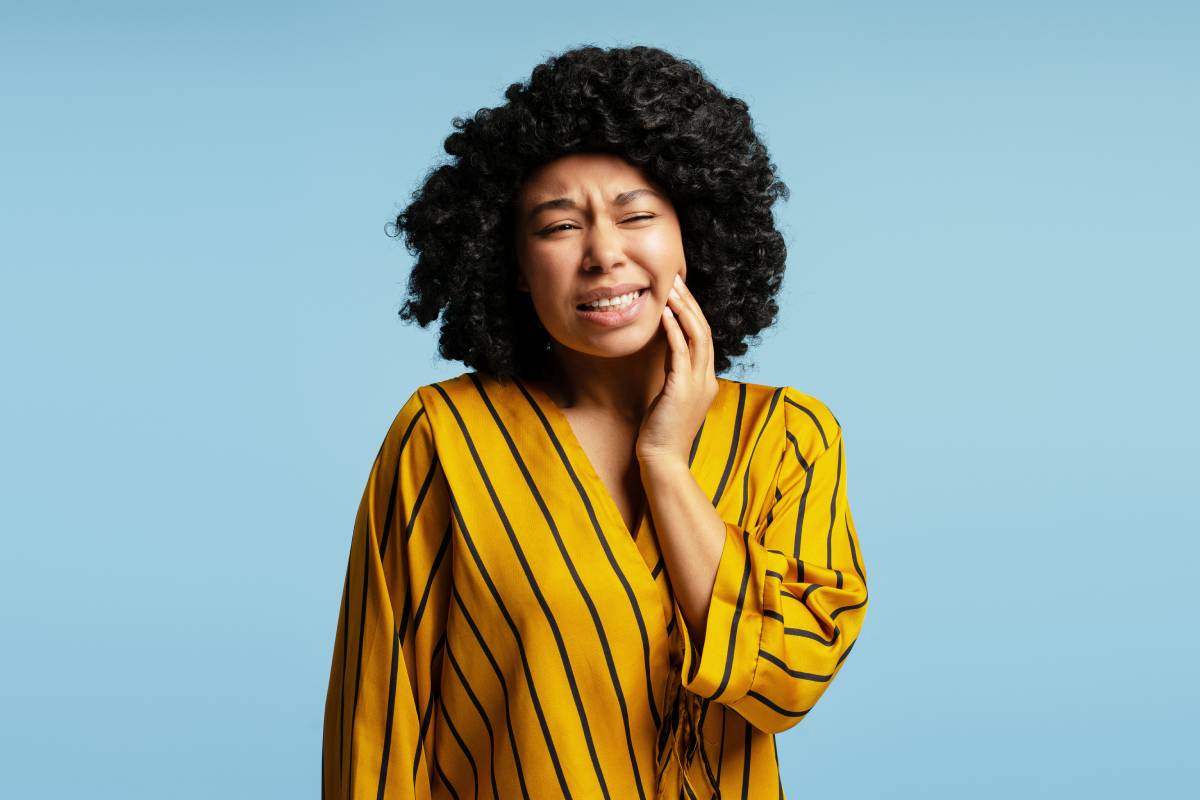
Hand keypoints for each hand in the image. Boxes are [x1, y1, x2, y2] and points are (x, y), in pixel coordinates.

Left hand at [636, 272, 719, 465]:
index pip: (704, 337)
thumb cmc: (662, 431)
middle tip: (676, 280)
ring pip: (697, 336)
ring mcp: (698, 383)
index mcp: (707, 380)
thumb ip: (677, 376)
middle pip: (704, 330)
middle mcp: (707, 378)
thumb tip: (670, 357)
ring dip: (684, 310)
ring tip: (671, 289)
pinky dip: (674, 330)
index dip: (693, 312)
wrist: (663, 459)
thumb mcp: (673, 398)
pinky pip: (680, 352)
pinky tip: (665, 314)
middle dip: (690, 302)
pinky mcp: (682, 389)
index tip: (680, 293)